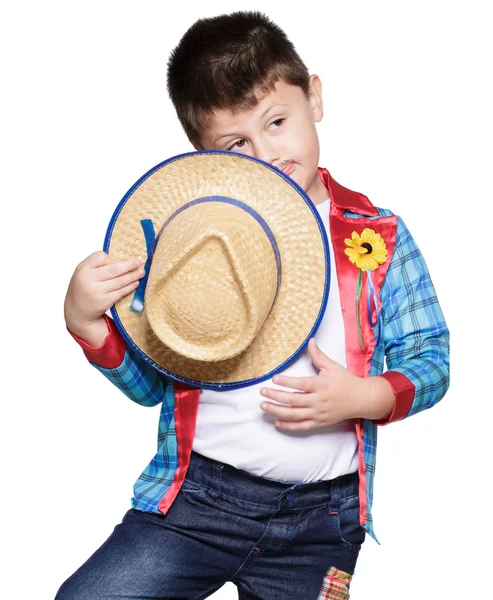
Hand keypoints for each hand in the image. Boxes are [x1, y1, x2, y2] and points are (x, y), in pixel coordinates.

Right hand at [64, 251, 144, 337]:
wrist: (77, 312)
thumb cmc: (83, 289)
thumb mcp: (83, 273)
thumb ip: (96, 266)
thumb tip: (121, 260)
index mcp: (82, 269)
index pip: (100, 256)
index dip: (110, 258)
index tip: (118, 260)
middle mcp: (88, 279)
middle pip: (113, 269)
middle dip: (129, 265)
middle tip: (139, 262)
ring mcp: (97, 291)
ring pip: (119, 281)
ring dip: (133, 276)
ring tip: (141, 272)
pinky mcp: (104, 301)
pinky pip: (121, 292)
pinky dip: (130, 287)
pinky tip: (135, 283)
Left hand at [259, 338, 393, 429]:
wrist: (361, 399)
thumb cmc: (345, 381)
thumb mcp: (332, 366)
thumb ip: (318, 355)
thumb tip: (310, 339)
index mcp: (322, 385)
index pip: (302, 384)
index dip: (288, 382)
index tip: (274, 379)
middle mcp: (319, 401)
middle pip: (294, 401)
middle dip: (276, 397)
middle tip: (262, 392)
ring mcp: (319, 414)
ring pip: (295, 415)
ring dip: (278, 411)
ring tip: (264, 406)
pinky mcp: (320, 423)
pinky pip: (302, 426)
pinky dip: (289, 425)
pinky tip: (276, 422)